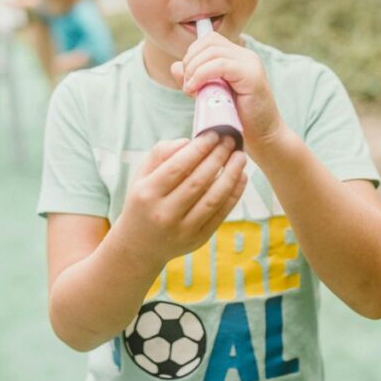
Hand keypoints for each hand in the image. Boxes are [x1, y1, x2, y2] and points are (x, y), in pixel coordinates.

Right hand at [111, 132, 247, 268]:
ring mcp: (182, 229)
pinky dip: (234, 194)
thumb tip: (188, 141)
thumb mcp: (141, 177)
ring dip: (231, 175)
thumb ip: (160, 154)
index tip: (214, 134)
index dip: (199, 149)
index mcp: (147, 194)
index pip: (178, 166)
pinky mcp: (198, 239)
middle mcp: (164, 213)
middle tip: (230, 140)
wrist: (139, 246)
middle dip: (218, 157)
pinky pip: (220, 214)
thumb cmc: (142, 202)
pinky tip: (241, 177)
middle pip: (198, 181)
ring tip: (240, 157)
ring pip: (213, 198)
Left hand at [170, 33, 285, 150]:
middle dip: (190, 61)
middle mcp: (245, 56)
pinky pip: (220, 65)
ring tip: (190, 90)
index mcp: (237, 57)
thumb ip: (194, 79)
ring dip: (194, 70)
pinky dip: (202, 75)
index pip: (209, 40)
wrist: (263, 137)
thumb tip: (175, 66)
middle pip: (209, 42)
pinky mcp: (252, 75)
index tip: (188, 79)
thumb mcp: (209, 95)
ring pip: (212, 52)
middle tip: (187, 86)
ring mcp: (250, 63)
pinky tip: (195, 90)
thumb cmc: (238, 119)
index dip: (192, 55)